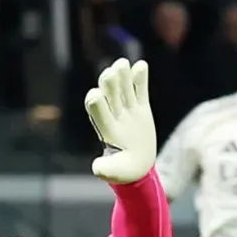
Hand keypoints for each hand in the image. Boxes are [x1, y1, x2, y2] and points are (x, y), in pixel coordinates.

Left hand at [85, 58, 156, 183]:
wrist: (137, 167)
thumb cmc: (124, 171)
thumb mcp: (115, 173)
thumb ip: (106, 169)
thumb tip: (97, 167)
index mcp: (108, 131)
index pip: (98, 113)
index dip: (96, 104)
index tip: (95, 95)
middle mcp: (115, 117)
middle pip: (110, 97)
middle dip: (109, 85)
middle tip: (109, 73)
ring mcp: (128, 111)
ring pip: (124, 90)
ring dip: (122, 76)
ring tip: (122, 63)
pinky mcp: (140, 110)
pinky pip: (140, 91)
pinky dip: (140, 79)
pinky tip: (141, 65)